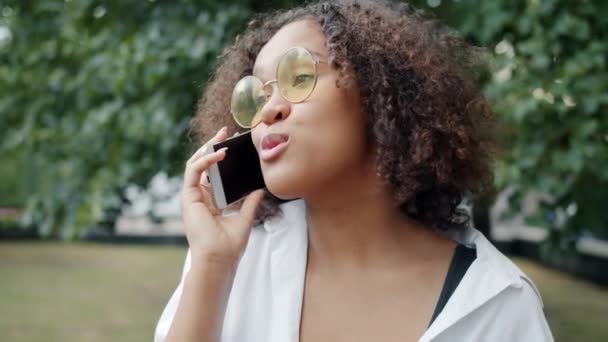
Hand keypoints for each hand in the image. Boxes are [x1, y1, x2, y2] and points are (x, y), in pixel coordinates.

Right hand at [181, 127, 264, 265]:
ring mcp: (192, 197)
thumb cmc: (230, 244)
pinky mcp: (188, 197)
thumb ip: (250, 202)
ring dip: (206, 148)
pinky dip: (205, 160)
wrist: (220, 258)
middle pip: (203, 165)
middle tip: (225, 132)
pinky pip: (193, 171)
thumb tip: (260, 189)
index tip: (232, 144)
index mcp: (210, 202)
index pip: (213, 174)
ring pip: (195, 164)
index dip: (220, 157)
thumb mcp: (245, 218)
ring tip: (221, 137)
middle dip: (212, 146)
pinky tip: (218, 153)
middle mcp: (199, 198)